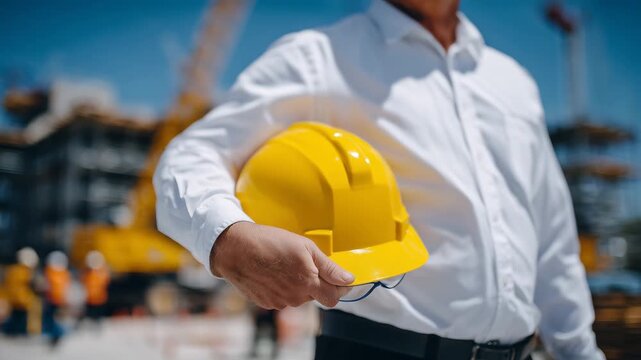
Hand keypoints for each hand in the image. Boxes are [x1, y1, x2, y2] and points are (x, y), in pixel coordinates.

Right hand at [210, 221, 353, 309]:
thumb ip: (328, 266)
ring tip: (285, 264)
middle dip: (316, 283)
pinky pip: (282, 298)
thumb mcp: (304, 247)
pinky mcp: (266, 303)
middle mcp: (295, 297)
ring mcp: (279, 302)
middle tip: (305, 263)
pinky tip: (273, 272)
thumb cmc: (269, 242)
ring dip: (298, 285)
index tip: (339, 279)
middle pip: (316, 296)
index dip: (339, 288)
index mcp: (307, 282)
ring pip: (298, 297)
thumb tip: (348, 279)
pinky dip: (282, 287)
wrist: (235, 249)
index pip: (333, 298)